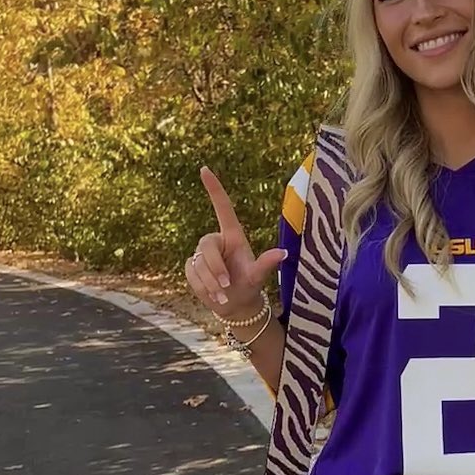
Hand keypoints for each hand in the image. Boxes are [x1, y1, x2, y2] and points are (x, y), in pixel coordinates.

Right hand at [185, 166, 285, 318]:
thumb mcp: (258, 276)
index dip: (214, 188)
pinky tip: (213, 295)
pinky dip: (203, 288)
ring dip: (211, 283)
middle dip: (215, 268)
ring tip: (223, 294)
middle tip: (227, 285)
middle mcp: (216, 241)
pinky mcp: (191, 266)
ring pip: (198, 264)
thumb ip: (266, 263)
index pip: (222, 207)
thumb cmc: (249, 286)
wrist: (234, 305)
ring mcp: (201, 254)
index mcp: (233, 236)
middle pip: (206, 246)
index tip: (204, 168)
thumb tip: (283, 253)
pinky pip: (191, 274)